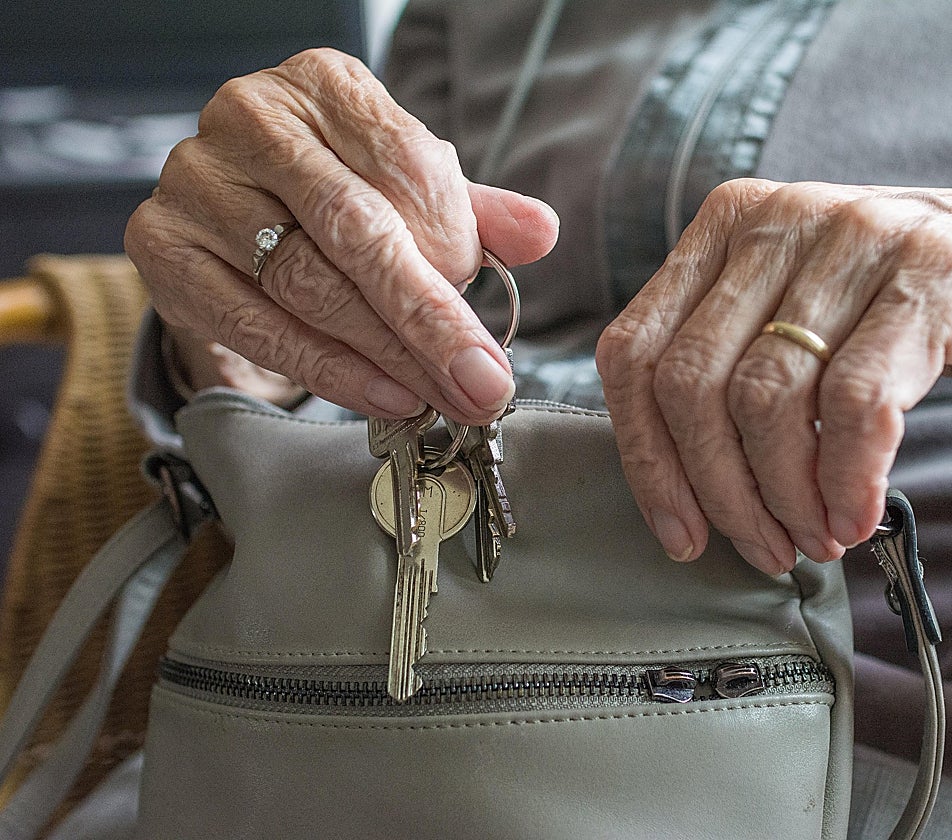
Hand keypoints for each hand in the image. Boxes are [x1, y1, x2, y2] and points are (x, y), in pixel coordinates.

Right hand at [126, 49, 558, 422]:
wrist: (237, 206)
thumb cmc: (338, 191)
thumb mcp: (412, 190)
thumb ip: (475, 212)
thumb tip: (540, 232)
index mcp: (326, 86)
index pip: (405, 164)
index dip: (453, 248)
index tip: (490, 317)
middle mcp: (252, 118)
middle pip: (356, 232)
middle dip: (429, 320)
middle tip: (481, 383)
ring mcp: (197, 181)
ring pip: (306, 284)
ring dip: (385, 355)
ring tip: (440, 397)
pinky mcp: (162, 245)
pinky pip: (253, 323)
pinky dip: (325, 369)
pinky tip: (381, 394)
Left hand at [597, 179, 951, 571]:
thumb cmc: (895, 314)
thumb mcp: (794, 318)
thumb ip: (725, 367)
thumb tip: (670, 489)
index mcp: (727, 225)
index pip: (636, 351)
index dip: (647, 458)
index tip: (679, 533)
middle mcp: (782, 218)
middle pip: (693, 383)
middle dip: (721, 492)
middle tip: (765, 548)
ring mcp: (859, 236)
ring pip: (768, 397)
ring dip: (786, 496)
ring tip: (815, 540)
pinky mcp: (936, 274)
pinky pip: (857, 402)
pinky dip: (848, 479)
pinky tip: (857, 516)